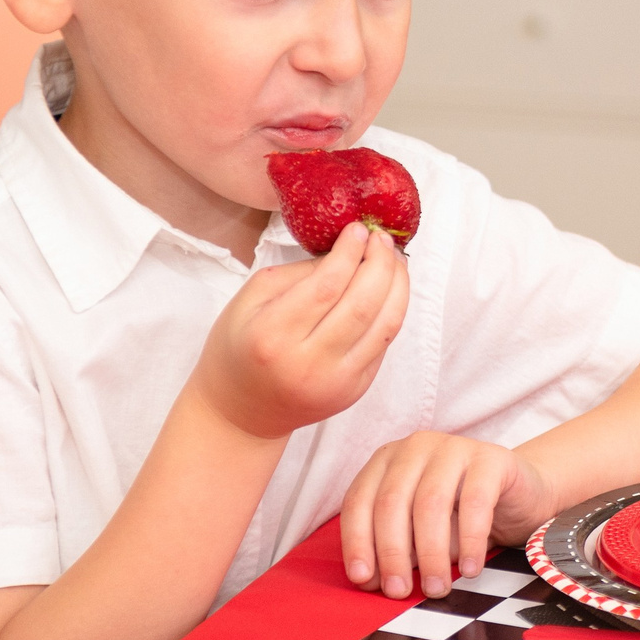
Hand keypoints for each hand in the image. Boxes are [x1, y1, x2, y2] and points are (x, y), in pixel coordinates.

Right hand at [188, 221, 408, 442]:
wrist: (243, 411)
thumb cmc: (241, 347)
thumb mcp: (251, 299)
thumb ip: (299, 273)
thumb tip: (347, 251)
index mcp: (272, 335)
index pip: (326, 286)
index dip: (350, 252)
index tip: (359, 229)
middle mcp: (307, 363)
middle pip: (362, 304)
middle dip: (381, 263)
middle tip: (382, 239)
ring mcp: (337, 382)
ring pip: (385, 325)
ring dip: (398, 285)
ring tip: (394, 259)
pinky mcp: (356, 391)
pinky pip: (384, 343)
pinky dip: (393, 310)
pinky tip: (389, 289)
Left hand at [340, 431, 555, 600]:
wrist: (519, 497)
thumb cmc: (460, 517)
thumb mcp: (419, 535)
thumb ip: (395, 551)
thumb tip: (369, 579)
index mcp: (387, 462)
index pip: (360, 501)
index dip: (357, 542)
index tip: (362, 579)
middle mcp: (415, 448)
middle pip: (392, 502)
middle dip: (392, 553)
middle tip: (399, 592)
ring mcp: (453, 448)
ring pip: (431, 503)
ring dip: (430, 553)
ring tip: (436, 587)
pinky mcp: (491, 458)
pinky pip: (476, 502)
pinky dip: (470, 540)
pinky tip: (471, 569)